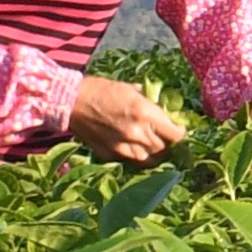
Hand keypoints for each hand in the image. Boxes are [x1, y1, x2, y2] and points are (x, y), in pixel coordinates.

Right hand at [65, 75, 189, 165]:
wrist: (71, 102)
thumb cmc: (102, 90)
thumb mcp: (131, 89)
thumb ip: (150, 102)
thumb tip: (164, 108)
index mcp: (145, 114)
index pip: (176, 135)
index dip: (180, 134)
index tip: (179, 130)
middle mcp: (137, 134)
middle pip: (165, 150)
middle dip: (169, 144)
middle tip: (167, 138)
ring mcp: (123, 148)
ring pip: (150, 161)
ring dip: (155, 154)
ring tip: (153, 145)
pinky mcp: (110, 156)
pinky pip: (131, 161)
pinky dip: (137, 156)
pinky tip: (134, 147)